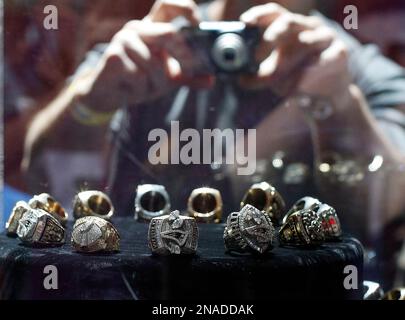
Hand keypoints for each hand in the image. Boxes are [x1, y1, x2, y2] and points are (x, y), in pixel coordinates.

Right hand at [75, 0, 212, 111]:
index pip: (167, 5)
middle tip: (181, 73)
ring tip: (144, 86)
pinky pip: (139, 76)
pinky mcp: (112, 56)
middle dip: (180, 56)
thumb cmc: (138, 82)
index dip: (185, 8)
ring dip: (156, 82)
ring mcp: (123, 40)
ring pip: (155, 63)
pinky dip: (140, 89)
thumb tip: (211, 80)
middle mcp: (137, 29)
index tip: (197, 22)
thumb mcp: (167, 79)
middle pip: (168, 33)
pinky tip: (130, 88)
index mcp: (151, 29)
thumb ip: (188, 78)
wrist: (109, 95)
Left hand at [239, 3, 350, 101]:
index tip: (244, 22)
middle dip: (272, 35)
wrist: (328, 97)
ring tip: (280, 87)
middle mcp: (308, 27)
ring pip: (304, 42)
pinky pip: (321, 61)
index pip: (273, 13)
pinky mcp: (339, 53)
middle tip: (257, 54)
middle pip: (289, 21)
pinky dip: (307, 75)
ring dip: (288, 65)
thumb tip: (241, 79)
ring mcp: (325, 38)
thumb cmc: (298, 80)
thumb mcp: (275, 76)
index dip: (259, 15)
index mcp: (290, 28)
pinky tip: (299, 88)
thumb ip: (258, 75)